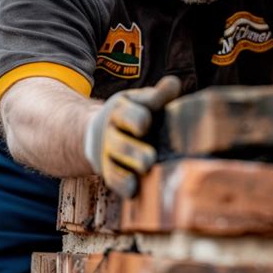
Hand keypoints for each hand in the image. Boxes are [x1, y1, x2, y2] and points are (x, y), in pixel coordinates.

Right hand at [84, 76, 180, 196]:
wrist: (98, 132)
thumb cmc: (131, 113)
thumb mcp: (141, 100)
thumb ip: (158, 95)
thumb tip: (174, 83)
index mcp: (120, 111)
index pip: (128, 116)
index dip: (137, 121)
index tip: (145, 125)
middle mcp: (111, 134)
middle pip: (121, 145)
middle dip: (133, 152)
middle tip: (149, 158)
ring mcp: (109, 155)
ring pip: (115, 166)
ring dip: (130, 170)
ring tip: (146, 170)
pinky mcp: (110, 172)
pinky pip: (114, 181)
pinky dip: (123, 186)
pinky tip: (134, 189)